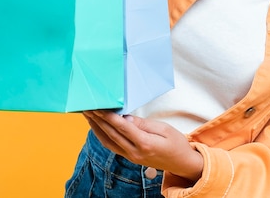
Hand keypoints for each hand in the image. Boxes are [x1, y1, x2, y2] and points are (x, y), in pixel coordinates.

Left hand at [83, 110, 203, 182]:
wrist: (182, 163)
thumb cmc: (176, 143)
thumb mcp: (164, 129)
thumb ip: (143, 124)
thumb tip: (126, 118)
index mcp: (145, 144)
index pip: (122, 128)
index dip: (109, 117)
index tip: (99, 107)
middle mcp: (134, 152)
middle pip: (112, 134)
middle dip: (98, 119)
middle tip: (87, 106)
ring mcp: (131, 157)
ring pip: (108, 141)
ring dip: (96, 128)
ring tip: (88, 114)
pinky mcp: (130, 157)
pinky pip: (112, 146)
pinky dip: (102, 136)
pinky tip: (97, 127)